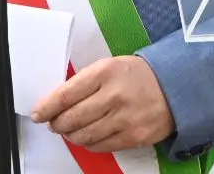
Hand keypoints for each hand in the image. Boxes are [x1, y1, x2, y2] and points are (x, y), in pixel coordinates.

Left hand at [32, 55, 173, 151]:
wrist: (175, 87)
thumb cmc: (137, 75)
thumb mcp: (109, 66)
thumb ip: (85, 82)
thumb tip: (58, 101)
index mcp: (104, 73)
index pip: (65, 95)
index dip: (47, 107)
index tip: (38, 113)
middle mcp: (113, 96)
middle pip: (72, 119)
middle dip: (57, 124)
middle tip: (54, 123)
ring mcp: (124, 119)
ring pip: (84, 136)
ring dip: (71, 135)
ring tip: (69, 130)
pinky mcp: (133, 137)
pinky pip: (101, 146)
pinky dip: (89, 143)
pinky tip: (87, 136)